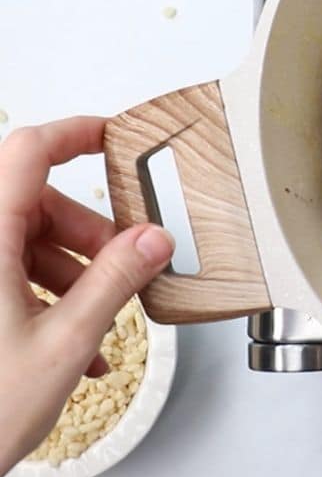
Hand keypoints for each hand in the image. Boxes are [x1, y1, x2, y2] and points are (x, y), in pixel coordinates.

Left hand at [0, 117, 173, 474]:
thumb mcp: (65, 343)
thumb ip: (115, 281)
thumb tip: (151, 240)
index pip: (28, 152)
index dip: (74, 133)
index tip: (112, 137)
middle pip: (35, 202)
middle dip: (89, 231)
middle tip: (127, 259)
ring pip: (26, 241)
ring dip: (73, 270)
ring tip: (104, 313)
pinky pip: (10, 274)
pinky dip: (49, 294)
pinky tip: (77, 338)